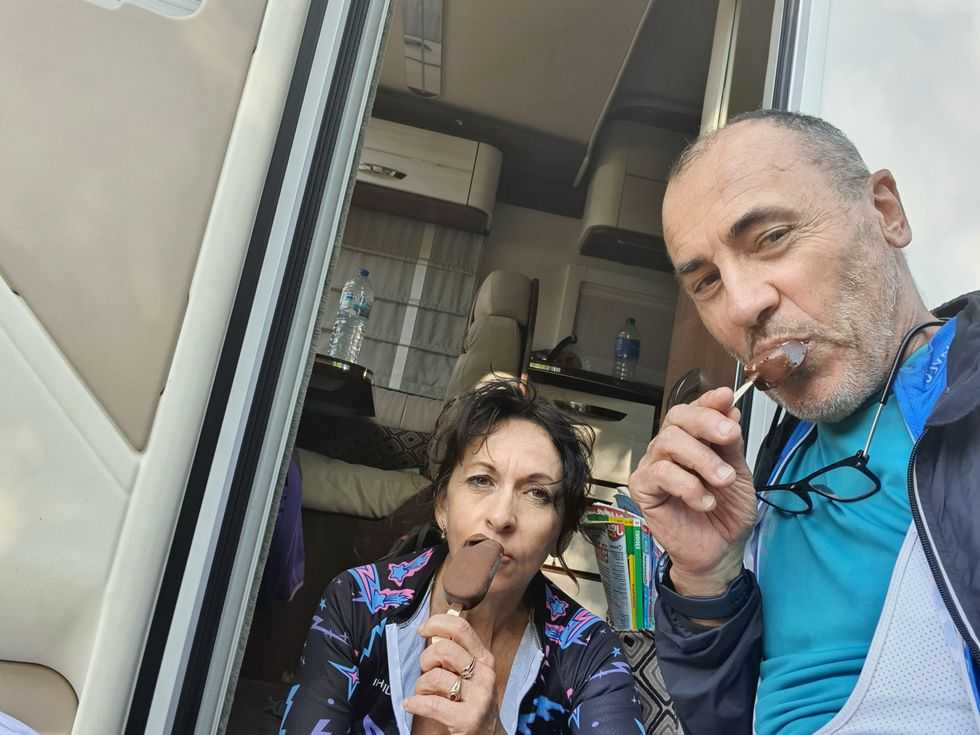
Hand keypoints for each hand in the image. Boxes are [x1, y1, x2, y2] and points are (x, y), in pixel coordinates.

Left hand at [403, 613, 504, 734]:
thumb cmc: (472, 703)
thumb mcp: (471, 674)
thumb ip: (456, 654)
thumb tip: (432, 633)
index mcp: (484, 658)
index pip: (461, 628)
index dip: (437, 623)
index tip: (423, 630)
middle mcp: (485, 674)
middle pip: (444, 649)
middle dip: (426, 659)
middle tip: (426, 671)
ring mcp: (479, 697)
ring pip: (435, 676)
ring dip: (421, 685)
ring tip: (424, 693)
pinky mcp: (468, 719)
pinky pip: (432, 704)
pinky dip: (416, 703)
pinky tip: (411, 704)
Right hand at [629, 387, 756, 596]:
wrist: (720, 552)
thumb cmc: (726, 514)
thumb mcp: (739, 472)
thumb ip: (731, 442)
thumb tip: (729, 407)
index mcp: (692, 440)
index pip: (693, 410)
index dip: (708, 400)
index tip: (727, 397)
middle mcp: (669, 449)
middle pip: (677, 418)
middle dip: (706, 423)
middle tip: (730, 437)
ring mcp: (653, 467)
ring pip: (668, 442)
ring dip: (702, 459)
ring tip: (723, 480)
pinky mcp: (642, 489)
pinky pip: (660, 473)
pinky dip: (688, 485)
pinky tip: (705, 501)